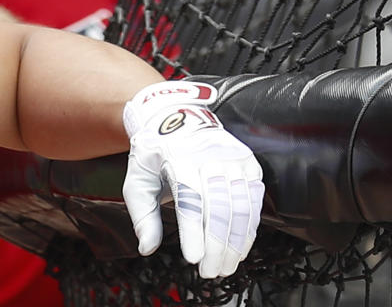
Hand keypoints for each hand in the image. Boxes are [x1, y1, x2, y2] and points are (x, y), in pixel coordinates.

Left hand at [121, 81, 263, 277]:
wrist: (176, 119)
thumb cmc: (154, 154)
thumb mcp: (137, 179)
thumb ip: (142, 214)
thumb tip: (147, 247)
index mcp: (179, 157)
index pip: (190, 199)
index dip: (194, 231)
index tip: (193, 258)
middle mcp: (211, 156)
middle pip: (219, 207)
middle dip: (216, 245)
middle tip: (209, 271)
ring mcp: (234, 159)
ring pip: (241, 207)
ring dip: (236, 242)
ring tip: (225, 267)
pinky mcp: (248, 164)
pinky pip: (254, 201)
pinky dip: (249, 229)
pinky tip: (240, 248)